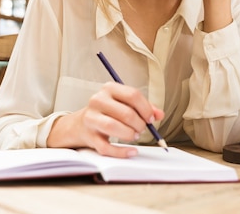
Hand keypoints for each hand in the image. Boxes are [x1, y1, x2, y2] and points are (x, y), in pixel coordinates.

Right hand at [47, 82, 163, 157]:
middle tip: (142, 129)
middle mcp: (98, 100)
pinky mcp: (88, 136)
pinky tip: (131, 151)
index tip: (151, 118)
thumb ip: (144, 107)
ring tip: (134, 136)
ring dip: (130, 134)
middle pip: (125, 113)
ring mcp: (91, 118)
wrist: (80, 124)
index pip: (133, 95)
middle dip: (139, 124)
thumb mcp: (124, 103)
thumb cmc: (107, 112)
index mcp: (109, 88)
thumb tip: (159, 114)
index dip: (146, 109)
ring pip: (113, 127)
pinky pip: (106, 147)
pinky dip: (122, 151)